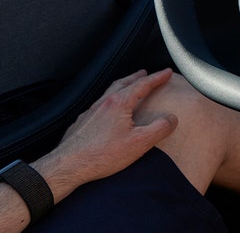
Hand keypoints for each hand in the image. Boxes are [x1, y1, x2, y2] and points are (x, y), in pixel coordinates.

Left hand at [47, 68, 178, 184]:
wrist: (67, 166)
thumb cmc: (102, 155)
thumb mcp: (140, 143)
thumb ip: (159, 128)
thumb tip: (172, 118)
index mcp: (119, 103)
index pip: (142, 85)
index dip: (157, 78)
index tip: (166, 72)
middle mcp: (103, 103)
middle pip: (123, 83)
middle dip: (137, 77)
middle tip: (146, 73)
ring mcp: (90, 112)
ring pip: (109, 92)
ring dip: (122, 86)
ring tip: (129, 86)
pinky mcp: (81, 123)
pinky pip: (99, 104)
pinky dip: (109, 99)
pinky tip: (109, 109)